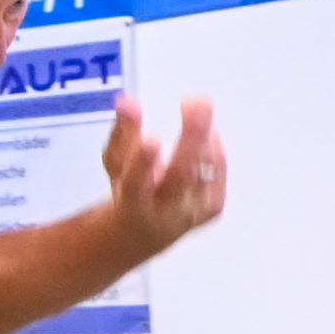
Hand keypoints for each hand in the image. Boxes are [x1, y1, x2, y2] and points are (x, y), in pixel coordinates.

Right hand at [102, 93, 225, 251]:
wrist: (146, 232)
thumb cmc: (131, 190)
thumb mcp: (117, 164)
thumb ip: (122, 133)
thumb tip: (127, 101)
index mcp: (133, 203)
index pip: (136, 185)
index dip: (143, 163)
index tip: (151, 137)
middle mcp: (164, 213)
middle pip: (181, 176)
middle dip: (191, 138)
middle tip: (197, 102)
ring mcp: (191, 213)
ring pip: (203, 174)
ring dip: (204, 139)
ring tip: (200, 106)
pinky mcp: (211, 210)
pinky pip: (217, 177)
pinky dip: (215, 154)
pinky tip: (210, 135)